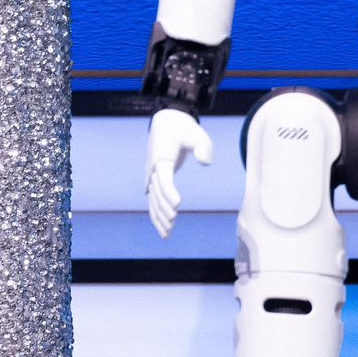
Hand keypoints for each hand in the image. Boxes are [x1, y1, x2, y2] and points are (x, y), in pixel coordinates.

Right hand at [146, 108, 213, 238]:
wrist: (167, 122)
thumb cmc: (184, 129)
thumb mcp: (198, 133)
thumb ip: (203, 147)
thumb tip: (205, 162)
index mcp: (162, 156)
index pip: (164, 177)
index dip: (169, 192)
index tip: (178, 205)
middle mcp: (153, 168)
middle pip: (157, 192)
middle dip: (163, 208)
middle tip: (174, 221)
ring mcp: (151, 175)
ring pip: (153, 200)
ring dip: (159, 217)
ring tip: (167, 233)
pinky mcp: (154, 180)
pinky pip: (153, 200)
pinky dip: (156, 215)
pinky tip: (162, 229)